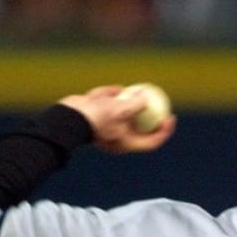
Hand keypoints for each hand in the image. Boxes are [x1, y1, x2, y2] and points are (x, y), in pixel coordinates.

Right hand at [58, 85, 175, 153]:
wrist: (66, 117)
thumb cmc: (95, 117)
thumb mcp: (120, 110)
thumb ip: (136, 104)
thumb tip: (148, 97)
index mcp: (126, 144)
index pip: (151, 141)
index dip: (164, 131)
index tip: (171, 117)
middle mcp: (118, 138)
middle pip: (140, 126)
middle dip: (147, 112)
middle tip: (157, 98)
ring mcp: (108, 127)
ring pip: (123, 111)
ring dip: (123, 100)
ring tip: (115, 94)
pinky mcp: (98, 117)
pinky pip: (110, 105)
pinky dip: (111, 97)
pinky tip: (105, 92)